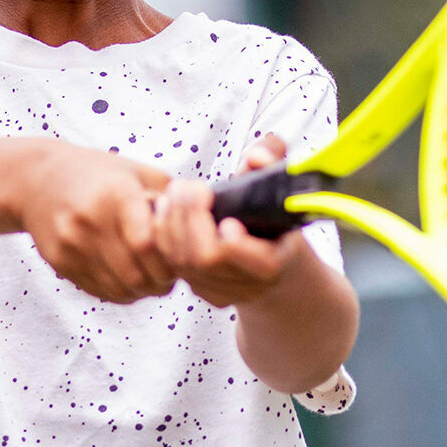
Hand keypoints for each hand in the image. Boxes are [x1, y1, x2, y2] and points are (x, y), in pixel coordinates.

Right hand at [16, 141, 175, 302]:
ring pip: (121, 288)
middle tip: (171, 272)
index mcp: (115, 194)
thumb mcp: (137, 172)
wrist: (36, 179)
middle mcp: (90, 221)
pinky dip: (122, 291)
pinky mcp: (60, 262)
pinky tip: (127, 274)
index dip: (171, 258)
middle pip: (137, 273)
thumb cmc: (96, 173)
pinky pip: (101, 291)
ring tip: (151, 273)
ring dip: (144, 289)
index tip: (180, 256)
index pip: (148, 244)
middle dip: (162, 279)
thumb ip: (172, 196)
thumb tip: (209, 215)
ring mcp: (71, 244)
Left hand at [152, 133, 302, 308]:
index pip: (256, 263)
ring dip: (171, 221)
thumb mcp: (283, 188)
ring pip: (181, 262)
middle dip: (191, 216)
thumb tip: (256, 156)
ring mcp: (220, 290)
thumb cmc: (277, 220)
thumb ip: (273, 163)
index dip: (234, 243)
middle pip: (204, 258)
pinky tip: (167, 209)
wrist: (276, 261)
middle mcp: (248, 284)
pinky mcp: (199, 288)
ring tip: (176, 192)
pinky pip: (169, 264)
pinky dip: (163, 233)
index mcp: (276, 262)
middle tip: (190, 186)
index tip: (227, 219)